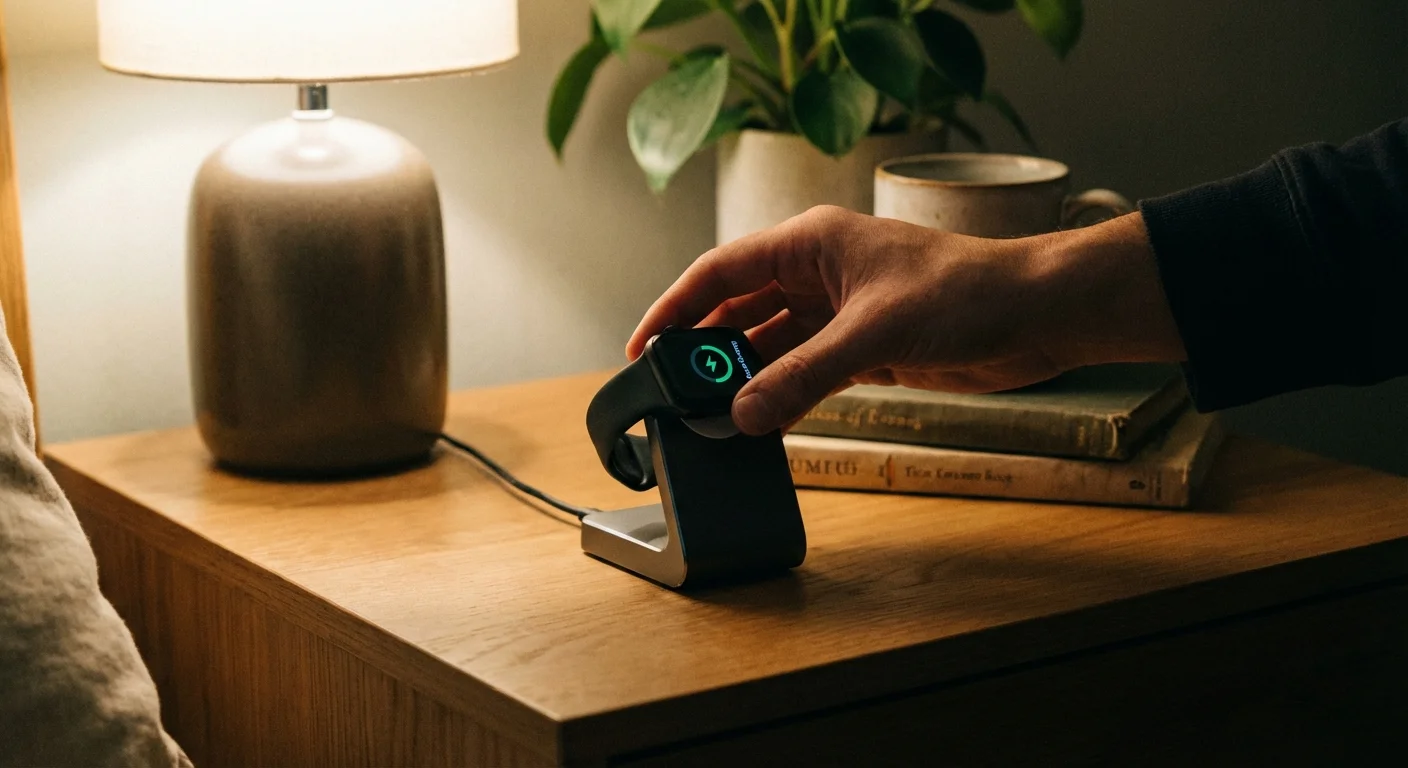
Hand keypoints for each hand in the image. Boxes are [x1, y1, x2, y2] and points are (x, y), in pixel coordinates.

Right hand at [627, 206, 1184, 434]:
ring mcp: (840, 312)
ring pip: (771, 345)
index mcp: (811, 242)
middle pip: (740, 310)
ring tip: (711, 414)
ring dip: (745, 377)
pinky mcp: (864, 349)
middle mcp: (819, 273)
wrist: (1038, 317)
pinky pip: (804, 371)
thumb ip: (803, 376)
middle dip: (708, 350)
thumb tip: (744, 414)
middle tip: (674, 392)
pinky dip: (781, 394)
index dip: (675, 308)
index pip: (721, 271)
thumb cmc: (968, 293)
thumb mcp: (874, 335)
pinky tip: (760, 419)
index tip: (643, 346)